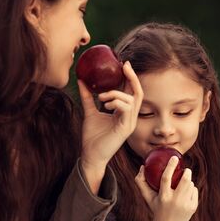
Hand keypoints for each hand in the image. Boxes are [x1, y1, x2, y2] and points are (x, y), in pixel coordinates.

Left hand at [78, 61, 142, 192]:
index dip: (130, 77)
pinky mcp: (126, 128)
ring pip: (132, 99)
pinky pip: (126, 109)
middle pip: (138, 92)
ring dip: (116, 93)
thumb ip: (88, 97)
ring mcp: (130, 122)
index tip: (123, 64)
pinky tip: (105, 104)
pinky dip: (116, 102)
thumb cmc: (92, 136)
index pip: (131, 92)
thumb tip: (81, 80)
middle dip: (132, 77)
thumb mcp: (90, 112)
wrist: (91, 156)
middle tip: (125, 65)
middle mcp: (130, 116)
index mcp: (124, 112)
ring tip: (101, 97)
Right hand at [135, 157, 197, 220]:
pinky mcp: (193, 207)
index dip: (170, 166)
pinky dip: (191, 189)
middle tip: (186, 169)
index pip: (166, 178)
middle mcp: (175, 201)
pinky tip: (186, 192)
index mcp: (163, 197)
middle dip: (187, 172)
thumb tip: (141, 166)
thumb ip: (141, 182)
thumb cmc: (156, 208)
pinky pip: (194, 191)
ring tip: (183, 183)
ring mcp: (185, 205)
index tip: (174, 158)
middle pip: (184, 180)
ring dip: (188, 181)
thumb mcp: (147, 197)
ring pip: (190, 185)